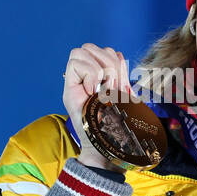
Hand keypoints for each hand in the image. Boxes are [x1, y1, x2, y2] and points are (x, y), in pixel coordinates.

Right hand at [63, 43, 132, 170]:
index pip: (105, 51)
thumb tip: (119, 56)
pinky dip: (91, 76)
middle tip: (114, 88)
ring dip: (101, 70)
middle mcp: (85, 78)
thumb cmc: (121, 128)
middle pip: (93, 47)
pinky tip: (94, 94)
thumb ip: (122, 78)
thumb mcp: (128, 100)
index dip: (117, 61)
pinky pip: (76, 63)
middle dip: (110, 63)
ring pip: (83, 51)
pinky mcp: (68, 89)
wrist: (109, 148)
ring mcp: (75, 83)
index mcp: (101, 78)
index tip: (123, 85)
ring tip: (104, 92)